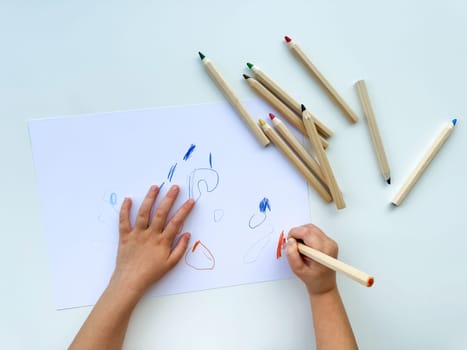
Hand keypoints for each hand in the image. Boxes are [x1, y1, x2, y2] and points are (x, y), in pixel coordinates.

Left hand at [108, 184, 194, 300]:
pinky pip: (123, 220)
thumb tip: (187, 234)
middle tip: (175, 187)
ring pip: (144, 212)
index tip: (190, 200)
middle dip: (169, 198)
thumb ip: (180, 248)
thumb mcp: (170, 264)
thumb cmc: (151, 274)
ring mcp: (137, 234)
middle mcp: (150, 234)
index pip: (176, 222)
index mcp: (163, 241)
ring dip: (150, 198)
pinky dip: (125, 209)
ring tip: (155, 187)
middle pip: (161, 213)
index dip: (184, 210)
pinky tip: (128, 199)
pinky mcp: (125, 236)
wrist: (130, 282)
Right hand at [286, 224, 337, 295]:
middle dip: (297, 233)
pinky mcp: (329, 241)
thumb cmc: (313, 279)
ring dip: (302, 235)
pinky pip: (315, 232)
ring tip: (300, 248)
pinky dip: (307, 237)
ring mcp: (330, 242)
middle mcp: (329, 244)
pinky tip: (306, 248)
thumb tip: (290, 241)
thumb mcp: (298, 270)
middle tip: (294, 246)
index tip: (290, 242)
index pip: (307, 232)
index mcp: (323, 251)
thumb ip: (292, 255)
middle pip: (309, 228)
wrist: (324, 284)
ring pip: (311, 228)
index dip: (294, 234)